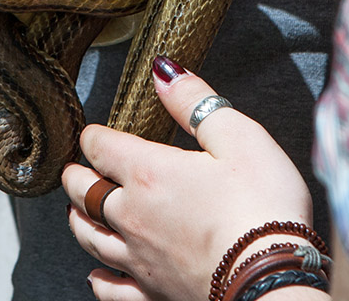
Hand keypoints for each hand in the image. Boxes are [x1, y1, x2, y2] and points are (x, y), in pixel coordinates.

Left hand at [61, 60, 317, 300]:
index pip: (101, 147)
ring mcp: (139, 259)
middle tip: (75, 169)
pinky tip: (96, 274)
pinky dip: (99, 278)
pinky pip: (110, 288)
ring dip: (79, 219)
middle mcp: (132, 216)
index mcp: (149, 173)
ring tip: (77, 209)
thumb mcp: (238, 137)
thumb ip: (195, 102)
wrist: (274, 280)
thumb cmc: (264, 206)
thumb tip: (163, 70)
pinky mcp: (153, 294)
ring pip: (89, 237)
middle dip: (76, 176)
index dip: (93, 136)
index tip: (94, 134)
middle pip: (85, 192)